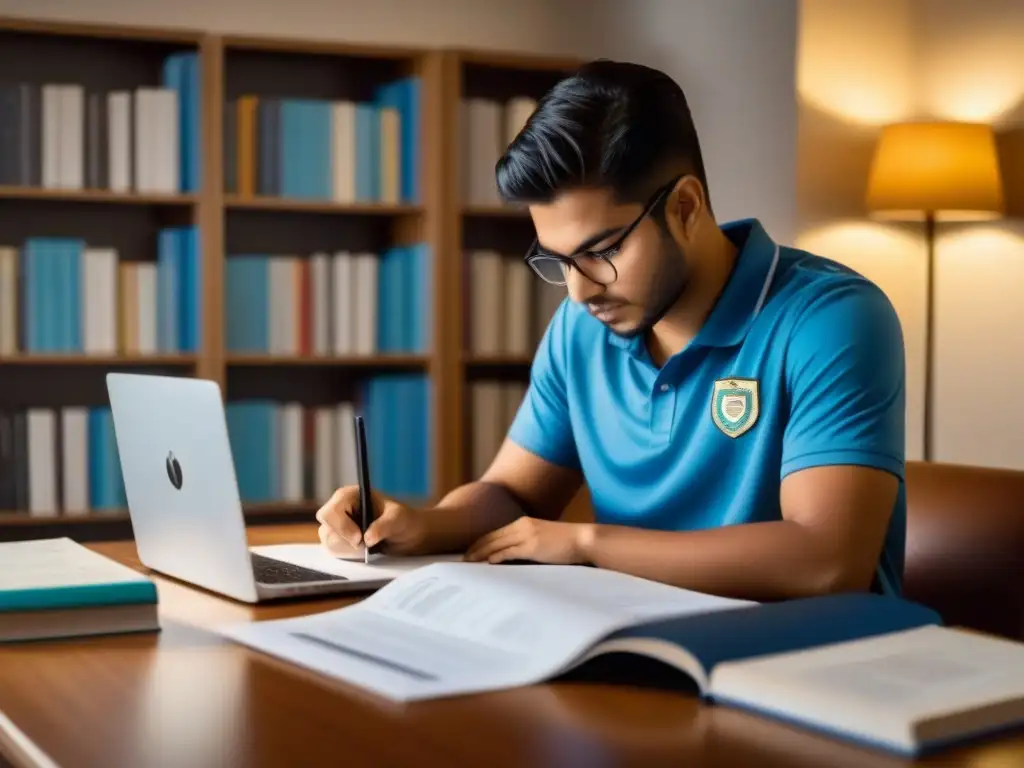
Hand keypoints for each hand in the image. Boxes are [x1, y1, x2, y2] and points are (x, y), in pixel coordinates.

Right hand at [315, 486, 426, 556]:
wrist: (409, 535)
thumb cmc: (404, 519)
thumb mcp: (399, 518)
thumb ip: (384, 525)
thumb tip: (367, 538)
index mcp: (349, 496)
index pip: (331, 512)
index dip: (341, 526)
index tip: (359, 538)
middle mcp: (339, 509)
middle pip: (326, 529)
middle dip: (346, 542)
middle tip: (366, 546)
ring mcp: (337, 526)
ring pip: (329, 543)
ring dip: (348, 550)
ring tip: (369, 548)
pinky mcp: (340, 541)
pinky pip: (334, 552)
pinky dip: (349, 555)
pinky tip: (365, 552)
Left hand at [464, 516, 593, 564]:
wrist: (584, 540)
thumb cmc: (566, 543)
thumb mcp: (543, 540)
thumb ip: (527, 545)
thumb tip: (513, 558)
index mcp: (524, 523)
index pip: (495, 533)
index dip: (480, 543)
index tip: (470, 552)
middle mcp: (522, 525)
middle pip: (491, 537)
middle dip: (475, 548)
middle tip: (462, 560)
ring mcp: (526, 535)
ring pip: (496, 544)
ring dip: (480, 554)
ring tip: (469, 563)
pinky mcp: (532, 546)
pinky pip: (508, 551)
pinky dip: (496, 557)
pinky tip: (488, 563)